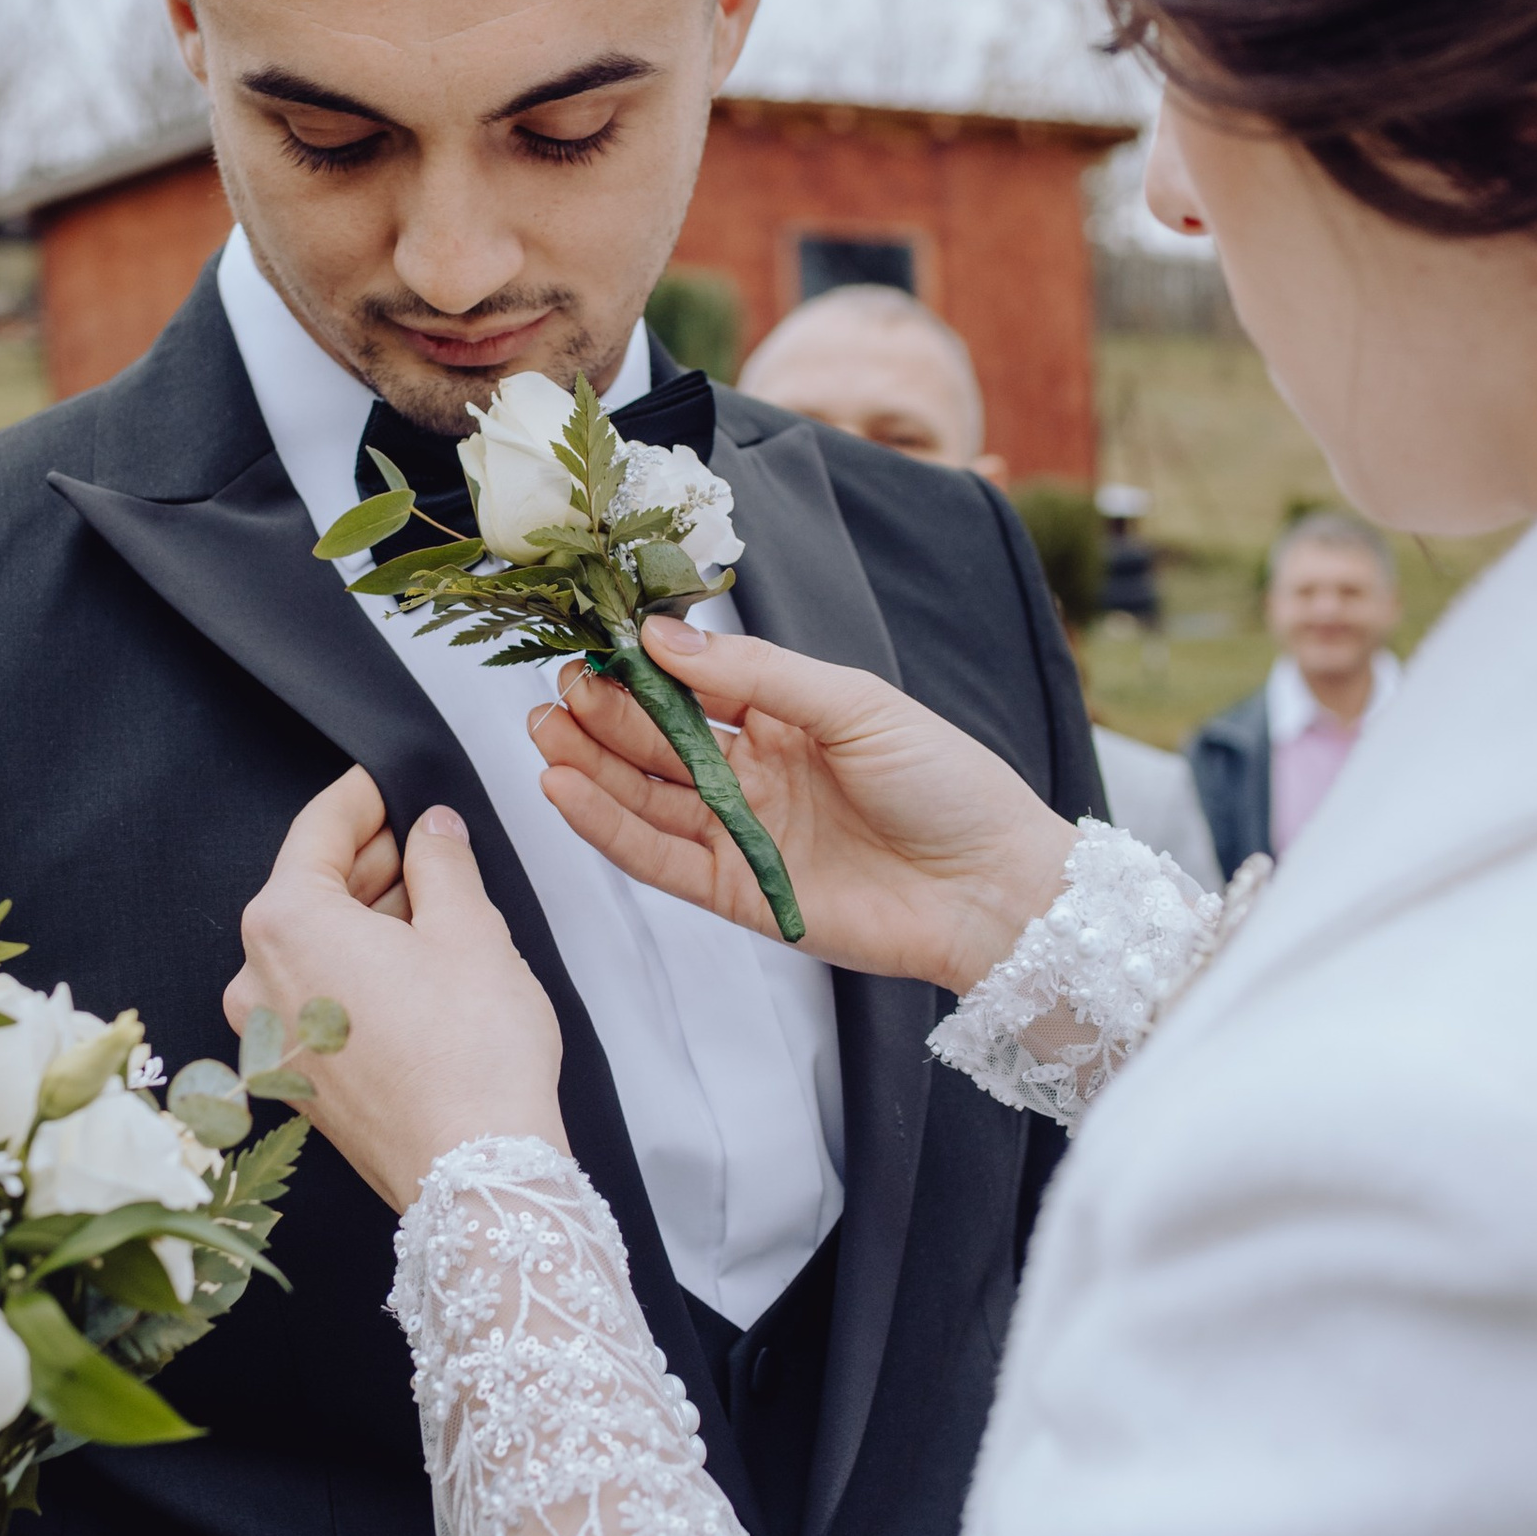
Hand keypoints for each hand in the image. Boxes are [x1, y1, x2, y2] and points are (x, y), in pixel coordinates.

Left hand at [226, 766, 566, 1210]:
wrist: (474, 1172)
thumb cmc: (470, 1057)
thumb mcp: (470, 929)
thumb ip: (441, 863)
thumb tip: (432, 833)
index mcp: (285, 924)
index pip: (318, 830)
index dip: (363, 797)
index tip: (389, 781)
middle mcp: (258, 980)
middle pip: (308, 889)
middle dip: (370, 860)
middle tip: (427, 841)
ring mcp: (269, 1039)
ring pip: (314, 946)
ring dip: (367, 917)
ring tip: (436, 904)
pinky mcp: (295, 1081)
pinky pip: (317, 997)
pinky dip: (357, 970)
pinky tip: (416, 966)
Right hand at [532, 621, 1076, 996]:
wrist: (995, 888)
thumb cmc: (948, 784)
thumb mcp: (856, 706)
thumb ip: (758, 676)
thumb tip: (665, 640)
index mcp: (789, 720)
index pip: (695, 689)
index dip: (642, 669)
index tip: (593, 643)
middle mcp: (756, 777)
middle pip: (660, 743)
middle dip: (604, 714)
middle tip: (554, 687)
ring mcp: (745, 837)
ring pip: (648, 798)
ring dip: (592, 767)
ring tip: (541, 731)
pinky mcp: (741, 895)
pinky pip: (661, 858)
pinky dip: (611, 826)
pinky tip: (567, 790)